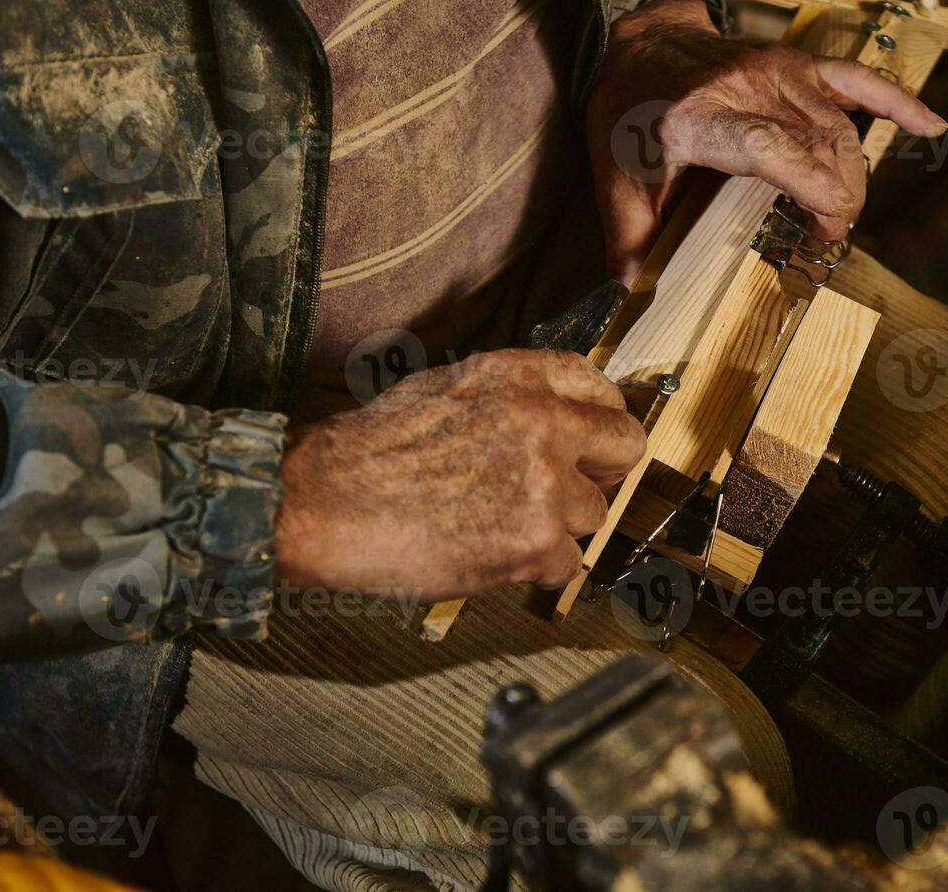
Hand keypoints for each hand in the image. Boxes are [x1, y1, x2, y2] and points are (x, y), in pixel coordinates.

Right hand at [274, 350, 645, 598]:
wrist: (322, 505)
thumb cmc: (368, 453)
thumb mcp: (442, 389)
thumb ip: (507, 397)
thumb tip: (552, 413)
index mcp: (517, 377)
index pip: (599, 388)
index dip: (600, 420)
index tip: (593, 441)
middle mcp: (542, 420)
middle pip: (625, 446)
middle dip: (603, 473)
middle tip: (572, 492)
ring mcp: (544, 481)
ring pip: (595, 513)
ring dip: (559, 527)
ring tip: (502, 526)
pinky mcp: (536, 539)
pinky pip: (568, 564)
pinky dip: (536, 570)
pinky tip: (493, 557)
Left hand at [586, 0, 947, 280]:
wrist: (642, 47)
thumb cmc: (628, 116)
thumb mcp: (614, 178)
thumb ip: (627, 235)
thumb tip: (633, 290)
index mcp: (699, 118)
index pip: (772, 148)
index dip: (813, 189)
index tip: (825, 228)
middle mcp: (747, 89)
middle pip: (820, 144)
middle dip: (838, 200)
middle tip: (824, 240)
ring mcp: (779, 72)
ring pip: (841, 129)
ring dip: (853, 179)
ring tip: (838, 217)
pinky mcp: (799, 65)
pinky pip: (859, 81)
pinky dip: (899, 103)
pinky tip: (933, 127)